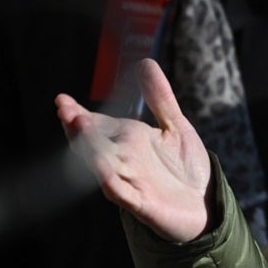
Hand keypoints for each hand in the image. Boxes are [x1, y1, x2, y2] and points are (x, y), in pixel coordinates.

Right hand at [56, 59, 210, 242]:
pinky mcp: (141, 203)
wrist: (206, 205)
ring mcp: (130, 181)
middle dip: (78, 128)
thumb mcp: (176, 127)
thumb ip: (160, 98)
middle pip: (93, 143)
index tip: (62, 100)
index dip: (78, 114)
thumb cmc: (187, 169)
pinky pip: (120, 191)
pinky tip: (101, 165)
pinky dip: (109, 178)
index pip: (97, 124)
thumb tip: (145, 62)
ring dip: (89, 149)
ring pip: (101, 165)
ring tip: (78, 128)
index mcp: (128, 140)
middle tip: (65, 111)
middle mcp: (123, 160)